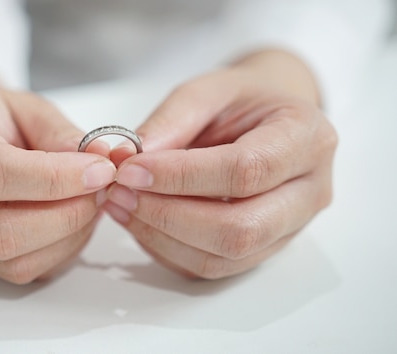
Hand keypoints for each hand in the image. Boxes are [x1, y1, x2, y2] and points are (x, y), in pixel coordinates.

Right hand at [0, 65, 114, 283]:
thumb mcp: (29, 107)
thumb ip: (61, 133)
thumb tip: (98, 162)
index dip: (53, 178)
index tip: (99, 170)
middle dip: (66, 215)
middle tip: (100, 191)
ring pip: (10, 258)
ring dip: (68, 237)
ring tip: (91, 204)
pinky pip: (20, 270)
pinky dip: (60, 251)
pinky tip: (75, 222)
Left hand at [104, 50, 337, 278]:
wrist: (268, 119)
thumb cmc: (241, 101)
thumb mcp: (207, 90)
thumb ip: (170, 122)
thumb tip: (127, 159)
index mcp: (306, 138)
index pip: (245, 170)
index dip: (181, 176)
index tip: (130, 169)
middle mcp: (309, 191)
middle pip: (240, 229)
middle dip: (168, 214)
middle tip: (119, 191)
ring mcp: (290, 229)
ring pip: (223, 257)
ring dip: (161, 236)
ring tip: (120, 204)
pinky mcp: (262, 249)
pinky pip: (210, 267)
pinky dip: (165, 249)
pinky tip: (139, 221)